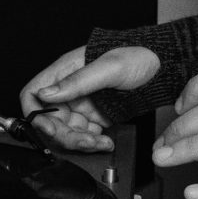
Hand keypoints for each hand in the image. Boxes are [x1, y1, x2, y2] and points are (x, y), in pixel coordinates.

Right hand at [20, 46, 159, 151]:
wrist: (164, 67)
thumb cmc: (140, 55)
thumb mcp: (109, 67)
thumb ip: (77, 82)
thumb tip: (46, 94)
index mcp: (65, 71)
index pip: (33, 95)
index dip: (36, 115)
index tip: (50, 128)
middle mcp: (69, 89)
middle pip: (50, 120)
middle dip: (65, 135)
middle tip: (84, 141)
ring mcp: (82, 104)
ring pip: (67, 132)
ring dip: (81, 142)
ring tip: (100, 142)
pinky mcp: (95, 116)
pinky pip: (85, 135)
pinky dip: (93, 143)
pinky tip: (106, 141)